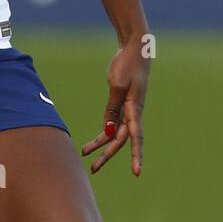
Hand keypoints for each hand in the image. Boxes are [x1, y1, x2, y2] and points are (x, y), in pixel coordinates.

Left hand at [80, 37, 148, 176]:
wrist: (134, 49)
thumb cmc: (127, 65)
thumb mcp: (117, 86)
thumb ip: (112, 110)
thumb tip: (107, 131)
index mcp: (135, 109)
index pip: (135, 138)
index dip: (135, 156)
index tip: (136, 172)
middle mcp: (133, 113)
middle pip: (120, 140)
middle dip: (106, 155)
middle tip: (93, 169)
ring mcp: (128, 110)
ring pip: (115, 133)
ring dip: (102, 145)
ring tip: (86, 155)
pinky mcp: (122, 104)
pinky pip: (112, 123)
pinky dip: (103, 132)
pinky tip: (95, 141)